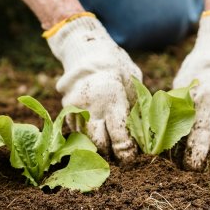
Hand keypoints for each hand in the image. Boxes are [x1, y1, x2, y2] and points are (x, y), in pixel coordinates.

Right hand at [47, 15, 140, 161]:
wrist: (87, 52)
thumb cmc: (117, 67)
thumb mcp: (133, 84)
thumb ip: (135, 108)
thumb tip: (143, 134)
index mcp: (112, 99)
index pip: (119, 136)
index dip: (126, 152)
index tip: (131, 157)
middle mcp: (91, 106)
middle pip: (99, 143)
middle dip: (110, 153)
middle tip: (119, 157)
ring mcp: (75, 108)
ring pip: (85, 139)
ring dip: (96, 146)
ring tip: (108, 147)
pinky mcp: (66, 109)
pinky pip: (76, 130)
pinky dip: (86, 135)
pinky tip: (96, 132)